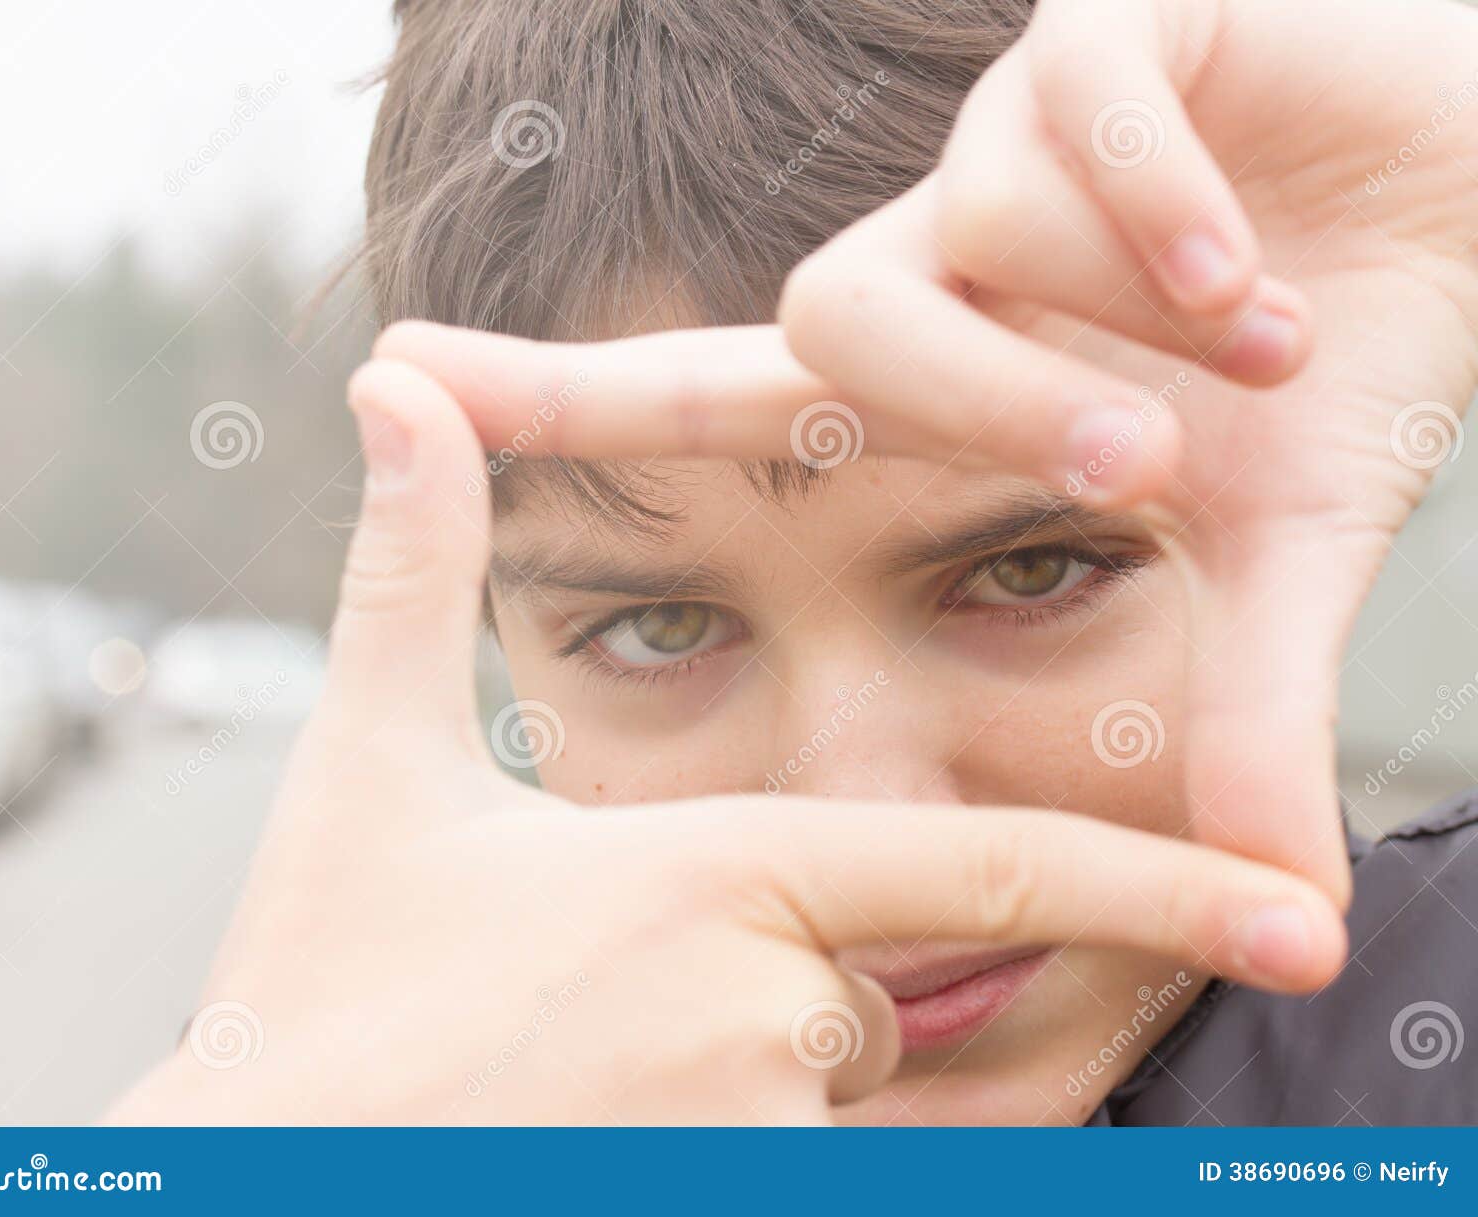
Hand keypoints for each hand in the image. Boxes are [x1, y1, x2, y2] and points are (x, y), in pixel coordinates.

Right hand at [109, 361, 1343, 1124]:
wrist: (257, 1176)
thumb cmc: (314, 986)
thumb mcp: (367, 767)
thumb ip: (409, 568)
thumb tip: (392, 384)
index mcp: (708, 876)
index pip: (978, 867)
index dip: (1153, 883)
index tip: (1290, 908)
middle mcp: (759, 1015)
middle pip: (863, 984)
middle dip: (775, 977)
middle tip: (600, 1002)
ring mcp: (752, 1140)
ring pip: (823, 1084)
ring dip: (739, 1066)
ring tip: (575, 1070)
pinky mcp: (738, 1206)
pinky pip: (796, 1161)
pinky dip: (729, 1132)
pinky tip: (597, 1120)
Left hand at [373, 0, 1477, 902]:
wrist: (1458, 198)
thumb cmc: (1331, 364)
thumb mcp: (1274, 554)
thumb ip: (1246, 708)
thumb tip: (1287, 901)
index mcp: (936, 374)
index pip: (704, 391)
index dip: (552, 393)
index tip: (394, 375)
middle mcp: (940, 254)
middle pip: (838, 322)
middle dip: (989, 402)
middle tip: (1145, 458)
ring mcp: (1008, 144)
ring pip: (968, 221)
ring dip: (1114, 309)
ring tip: (1268, 342)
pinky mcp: (1106, 30)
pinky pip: (1080, 98)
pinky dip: (1167, 191)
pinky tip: (1257, 258)